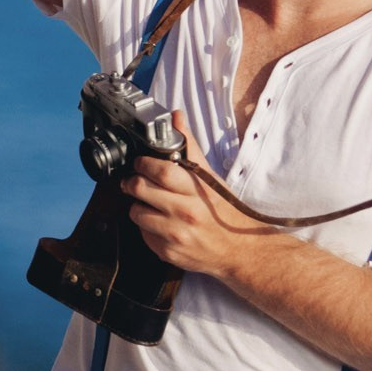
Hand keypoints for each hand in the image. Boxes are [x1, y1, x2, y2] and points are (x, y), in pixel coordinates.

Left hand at [122, 110, 268, 277]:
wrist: (239, 249)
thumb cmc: (223, 210)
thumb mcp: (210, 177)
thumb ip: (190, 147)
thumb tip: (176, 117)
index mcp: (197, 191)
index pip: (161, 171)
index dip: (144, 163)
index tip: (141, 162)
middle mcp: (186, 213)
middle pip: (142, 190)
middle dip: (132, 182)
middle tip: (136, 180)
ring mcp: (176, 235)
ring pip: (136, 212)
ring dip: (138, 204)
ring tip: (149, 202)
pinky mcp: (167, 252)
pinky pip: (143, 233)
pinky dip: (146, 226)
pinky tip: (159, 222)